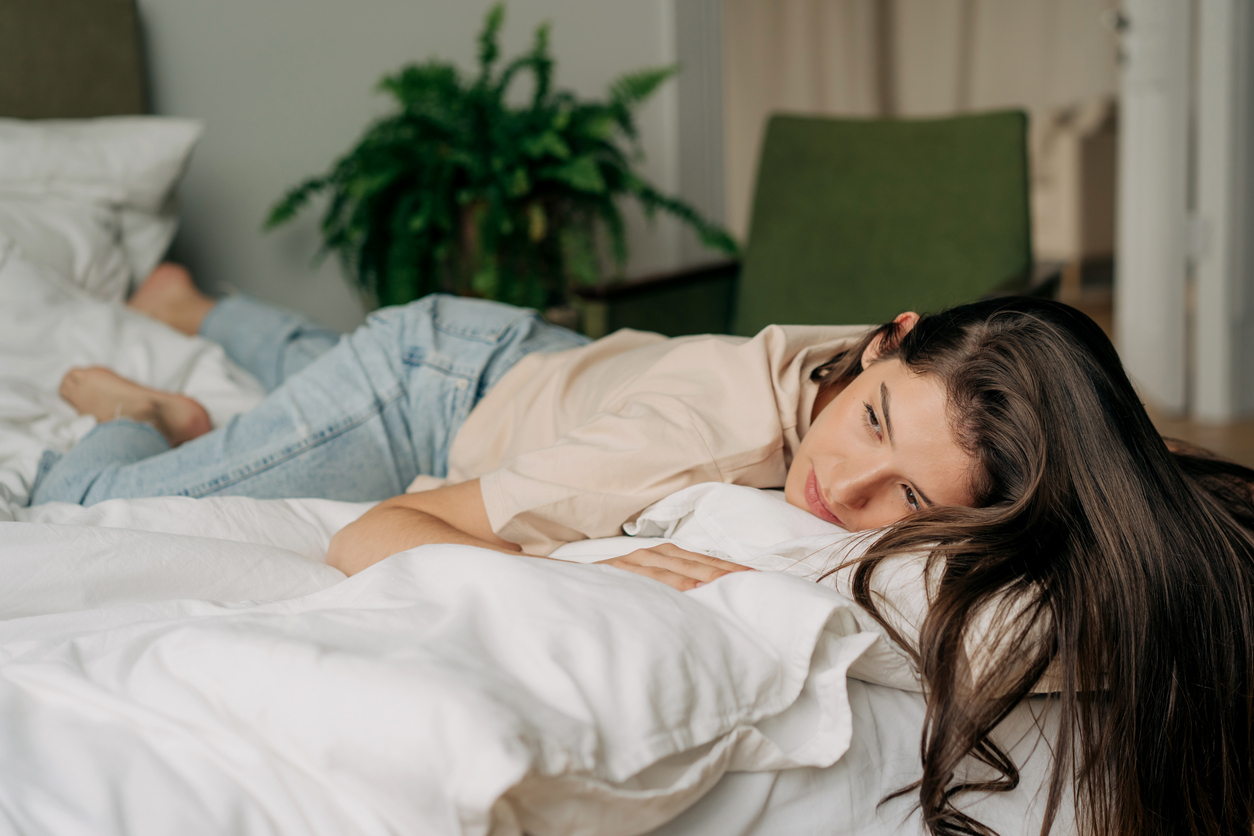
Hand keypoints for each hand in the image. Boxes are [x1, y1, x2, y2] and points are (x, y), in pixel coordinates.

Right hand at [595, 543, 754, 591]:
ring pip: (680, 569)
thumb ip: (666, 589)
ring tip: (737, 585)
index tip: (756, 577)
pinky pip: (655, 579)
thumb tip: (698, 599)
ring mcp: (636, 563)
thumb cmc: (606, 590)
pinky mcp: (622, 573)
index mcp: (658, 556)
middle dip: (729, 571)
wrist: (564, 585)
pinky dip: (677, 584)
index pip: (701, 561)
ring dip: (710, 576)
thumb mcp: (639, 586)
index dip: (729, 568)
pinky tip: (696, 591)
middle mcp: (650, 554)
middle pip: (698, 563)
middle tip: (759, 581)